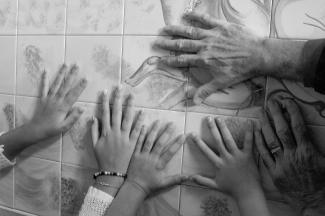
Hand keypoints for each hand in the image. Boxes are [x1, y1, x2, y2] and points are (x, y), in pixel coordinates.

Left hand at [29, 64, 86, 139]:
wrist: (36, 130)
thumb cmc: (52, 129)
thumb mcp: (65, 126)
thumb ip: (74, 117)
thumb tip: (82, 108)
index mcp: (63, 107)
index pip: (74, 94)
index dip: (80, 86)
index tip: (86, 78)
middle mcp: (57, 100)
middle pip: (65, 86)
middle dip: (72, 75)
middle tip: (76, 65)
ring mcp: (49, 98)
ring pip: (56, 84)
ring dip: (61, 74)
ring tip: (65, 64)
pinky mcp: (43, 99)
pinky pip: (44, 88)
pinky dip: (44, 79)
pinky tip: (46, 71)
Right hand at [91, 87, 143, 173]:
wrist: (112, 172)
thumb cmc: (102, 158)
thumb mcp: (94, 145)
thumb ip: (94, 130)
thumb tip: (94, 117)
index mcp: (105, 132)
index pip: (105, 113)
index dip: (105, 101)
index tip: (105, 91)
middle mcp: (115, 132)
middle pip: (117, 112)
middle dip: (118, 98)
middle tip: (120, 87)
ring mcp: (125, 137)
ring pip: (128, 118)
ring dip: (130, 106)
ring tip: (132, 95)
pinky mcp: (133, 143)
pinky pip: (137, 131)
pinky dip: (140, 121)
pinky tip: (142, 112)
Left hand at [127, 121, 186, 194]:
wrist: (134, 187)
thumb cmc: (150, 185)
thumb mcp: (164, 183)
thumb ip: (176, 179)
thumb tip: (189, 177)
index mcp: (159, 164)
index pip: (170, 152)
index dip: (177, 143)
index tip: (183, 135)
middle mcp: (151, 158)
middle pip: (160, 143)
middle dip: (166, 133)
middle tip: (172, 124)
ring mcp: (142, 155)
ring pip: (149, 141)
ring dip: (154, 130)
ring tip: (159, 121)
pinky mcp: (134, 154)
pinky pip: (138, 143)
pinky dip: (141, 135)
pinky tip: (143, 126)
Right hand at [154, 12, 266, 103]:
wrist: (257, 55)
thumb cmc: (240, 70)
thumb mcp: (222, 83)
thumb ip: (205, 90)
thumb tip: (192, 101)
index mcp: (204, 60)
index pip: (182, 60)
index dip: (170, 60)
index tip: (160, 60)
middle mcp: (205, 46)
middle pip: (182, 44)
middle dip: (168, 44)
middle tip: (156, 42)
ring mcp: (212, 35)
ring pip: (190, 31)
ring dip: (176, 30)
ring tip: (165, 28)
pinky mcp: (221, 26)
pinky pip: (206, 19)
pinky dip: (196, 16)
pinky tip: (187, 14)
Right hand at [190, 117, 259, 198]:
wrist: (247, 193)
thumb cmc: (231, 189)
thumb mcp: (215, 185)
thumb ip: (202, 180)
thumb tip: (189, 178)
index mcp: (218, 164)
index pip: (206, 151)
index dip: (198, 142)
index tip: (192, 134)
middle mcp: (226, 158)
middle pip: (218, 140)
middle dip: (212, 129)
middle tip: (208, 118)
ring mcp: (237, 156)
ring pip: (229, 139)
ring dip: (224, 128)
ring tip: (220, 118)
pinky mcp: (248, 156)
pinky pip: (248, 143)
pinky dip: (249, 134)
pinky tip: (249, 124)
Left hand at [255, 98, 324, 212]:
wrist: (313, 201)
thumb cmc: (321, 181)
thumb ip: (318, 144)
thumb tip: (314, 130)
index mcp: (307, 150)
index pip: (298, 126)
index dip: (292, 112)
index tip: (287, 102)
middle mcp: (293, 154)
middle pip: (282, 130)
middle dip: (276, 114)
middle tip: (271, 102)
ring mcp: (282, 163)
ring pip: (271, 140)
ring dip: (266, 125)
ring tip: (262, 113)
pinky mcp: (274, 172)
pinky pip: (264, 154)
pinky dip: (259, 142)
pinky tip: (256, 131)